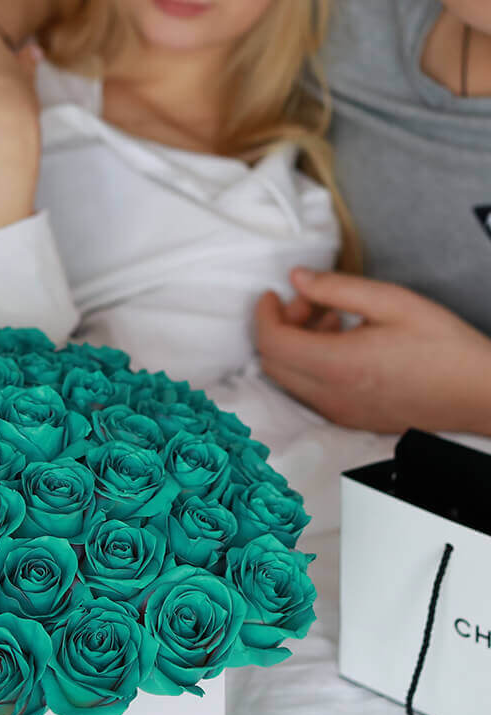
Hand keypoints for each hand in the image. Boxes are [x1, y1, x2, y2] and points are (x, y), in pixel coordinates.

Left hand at [256, 269, 490, 434]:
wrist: (477, 395)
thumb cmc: (443, 345)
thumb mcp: (392, 302)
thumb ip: (337, 288)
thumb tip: (296, 277)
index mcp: (337, 365)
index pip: (272, 343)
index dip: (263, 315)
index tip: (271, 294)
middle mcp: (329, 395)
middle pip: (272, 363)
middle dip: (278, 328)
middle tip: (308, 303)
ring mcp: (337, 412)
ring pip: (289, 379)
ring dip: (295, 346)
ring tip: (331, 317)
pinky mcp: (347, 418)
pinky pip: (309, 391)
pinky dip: (310, 364)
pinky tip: (342, 341)